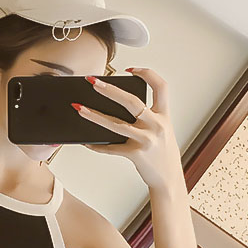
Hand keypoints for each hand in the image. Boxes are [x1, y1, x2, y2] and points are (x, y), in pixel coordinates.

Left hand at [78, 67, 183, 189]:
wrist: (168, 178)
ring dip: (94, 115)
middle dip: (110, 90)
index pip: (160, 87)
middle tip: (93, 82)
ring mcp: (146, 140)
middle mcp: (156, 125)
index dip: (146, 74)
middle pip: (132, 102)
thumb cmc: (162, 153)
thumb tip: (117, 106)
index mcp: (164, 116)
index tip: (130, 69)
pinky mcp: (136, 154)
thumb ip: (147, 117)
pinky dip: (97, 145)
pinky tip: (87, 142)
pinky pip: (111, 148)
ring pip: (116, 124)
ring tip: (79, 108)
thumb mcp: (162, 130)